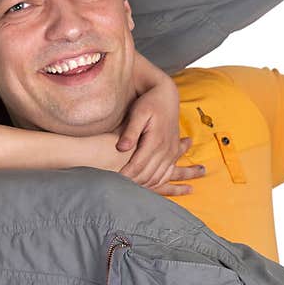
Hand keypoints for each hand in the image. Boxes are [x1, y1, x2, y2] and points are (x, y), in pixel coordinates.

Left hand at [116, 75, 203, 192]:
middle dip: (132, 183)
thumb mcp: (138, 112)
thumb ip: (130, 131)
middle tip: (115, 188)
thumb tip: (121, 148)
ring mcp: (172, 152)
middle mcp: (166, 149)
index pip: (137, 165)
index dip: (124, 175)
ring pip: (158, 178)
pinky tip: (143, 184)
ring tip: (126, 188)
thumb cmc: (149, 102)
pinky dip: (155, 182)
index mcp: (156, 140)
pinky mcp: (174, 153)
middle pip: (147, 175)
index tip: (110, 181)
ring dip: (143, 185)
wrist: (167, 96)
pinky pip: (166, 174)